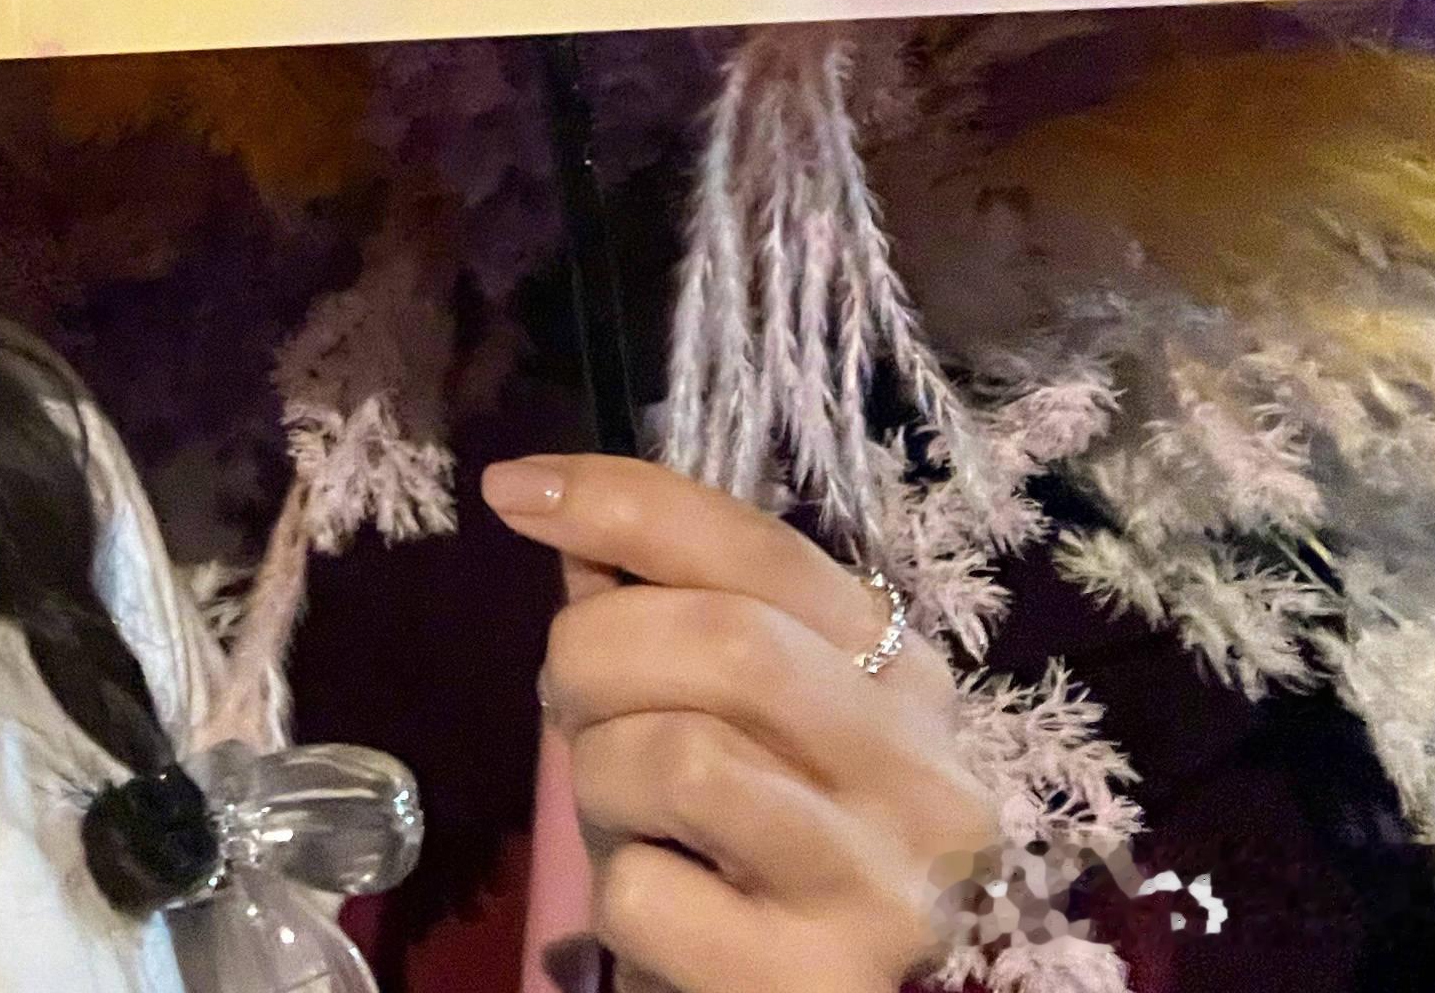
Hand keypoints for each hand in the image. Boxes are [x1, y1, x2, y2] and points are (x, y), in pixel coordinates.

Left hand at [485, 454, 994, 992]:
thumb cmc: (740, 845)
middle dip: (597, 656)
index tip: (513, 491)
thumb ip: (658, 605)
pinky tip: (663, 913)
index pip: (761, 547)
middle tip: (570, 706)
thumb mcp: (717, 709)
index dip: (625, 502)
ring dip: (599, 780)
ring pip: (682, 760)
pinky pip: (645, 892)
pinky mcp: (818, 981)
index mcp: (898, 672)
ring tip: (627, 818)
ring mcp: (883, 883)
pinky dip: (615, 897)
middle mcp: (921, 771)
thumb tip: (546, 496)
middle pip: (726, 641)